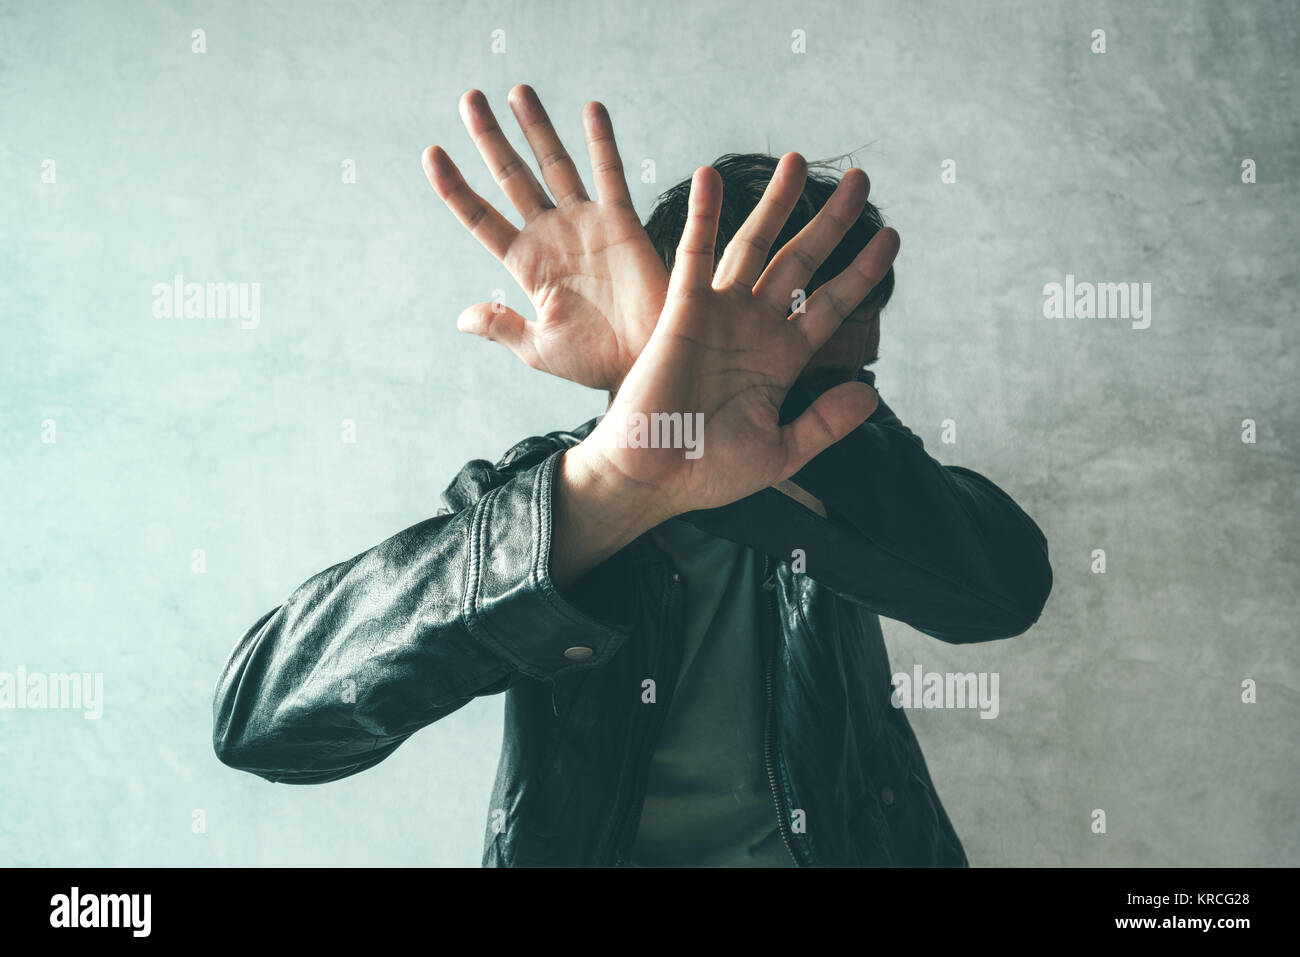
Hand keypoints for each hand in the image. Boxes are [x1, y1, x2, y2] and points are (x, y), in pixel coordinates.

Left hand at [423, 85, 667, 392]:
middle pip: (512, 177)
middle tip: (468, 98)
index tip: (430, 153)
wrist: (645, 363)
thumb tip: (461, 317)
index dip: (455, 187)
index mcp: (526, 264)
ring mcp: (586, 225)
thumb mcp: (539, 349)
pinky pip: (610, 175)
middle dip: (490, 138)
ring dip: (536, 128)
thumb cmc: (594, 363)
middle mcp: (551, 236)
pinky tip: (590, 109)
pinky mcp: (622, 223)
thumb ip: (502, 327)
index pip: (481, 217)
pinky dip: (601, 142)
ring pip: (555, 165)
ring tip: (517, 91)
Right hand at [571, 154, 898, 519]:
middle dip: (832, 221)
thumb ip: (825, 423)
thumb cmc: (709, 472)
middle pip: (802, 261)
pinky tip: (710, 178)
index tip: (892, 238)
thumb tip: (872, 393)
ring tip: (799, 159)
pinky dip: (702, 216)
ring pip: (754, 246)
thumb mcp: (781, 453)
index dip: (863, 271)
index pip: (832, 304)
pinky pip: (693, 255)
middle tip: (862, 180)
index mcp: (782, 359)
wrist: (654, 479)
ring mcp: (719, 315)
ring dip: (775, 204)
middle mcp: (755, 328)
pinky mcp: (681, 312)